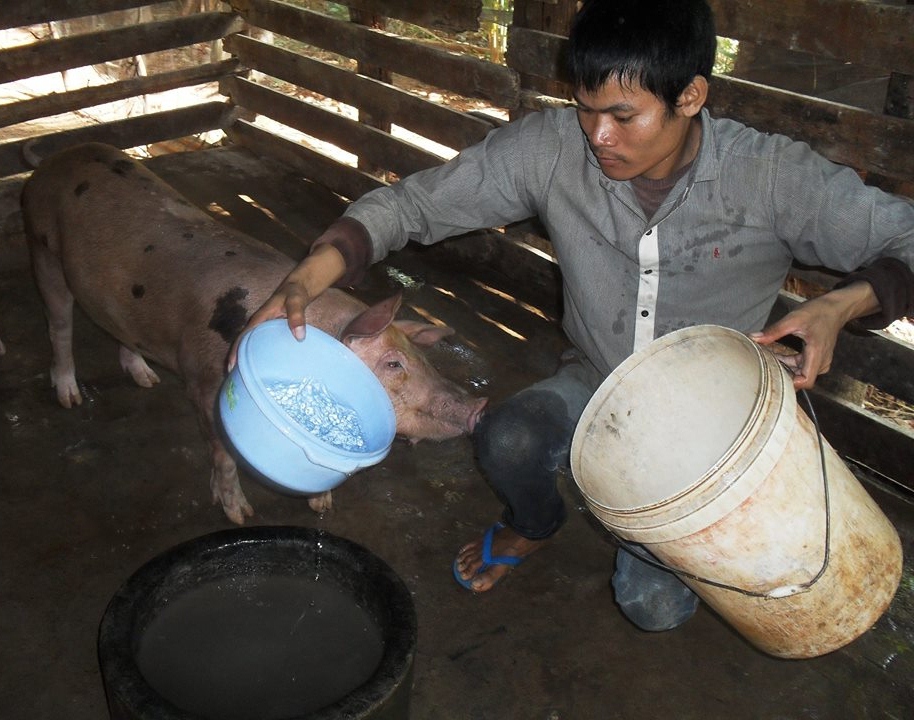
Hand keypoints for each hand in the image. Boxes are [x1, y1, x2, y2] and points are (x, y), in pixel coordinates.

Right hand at [226, 243, 345, 370]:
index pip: (243, 337)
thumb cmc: (296, 292)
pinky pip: (262, 344)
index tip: (230, 367)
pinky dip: (260, 355)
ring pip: (252, 345)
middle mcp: (259, 324)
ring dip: (247, 359)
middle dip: (237, 360)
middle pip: (244, 344)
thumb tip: (299, 336)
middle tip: (236, 379)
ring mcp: (265, 328)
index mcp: (260, 318)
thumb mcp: (297, 301)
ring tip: (246, 378)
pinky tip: (264, 368)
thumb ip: (297, 316)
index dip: (235, 352)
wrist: (300, 286)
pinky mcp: (271, 331)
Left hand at [749, 281, 878, 389]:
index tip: (774, 375)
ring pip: (800, 373)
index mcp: (817, 354)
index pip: (806, 381)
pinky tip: (777, 356)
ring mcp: (820, 361)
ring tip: (768, 360)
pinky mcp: (817, 358)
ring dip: (785, 368)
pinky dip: (790, 363)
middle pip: (801, 378)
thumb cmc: (817, 312)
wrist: (835, 308)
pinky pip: (802, 366)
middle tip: (765, 366)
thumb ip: (773, 331)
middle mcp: (821, 361)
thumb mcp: (792, 319)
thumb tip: (753, 338)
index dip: (791, 383)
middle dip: (783, 374)